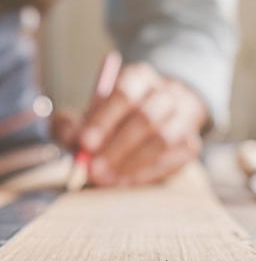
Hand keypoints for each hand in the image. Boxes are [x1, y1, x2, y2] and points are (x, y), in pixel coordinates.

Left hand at [53, 63, 207, 187]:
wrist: (156, 119)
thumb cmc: (113, 119)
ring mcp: (183, 119)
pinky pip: (171, 161)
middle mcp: (166, 93)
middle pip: (146, 117)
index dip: (104, 120)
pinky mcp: (190, 145)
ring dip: (130, 163)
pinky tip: (123, 183)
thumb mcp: (86, 115)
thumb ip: (71, 124)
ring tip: (105, 179)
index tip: (85, 143)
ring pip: (162, 140)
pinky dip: (145, 174)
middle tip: (93, 169)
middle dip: (117, 147)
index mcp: (139, 77)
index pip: (124, 94)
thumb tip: (71, 139)